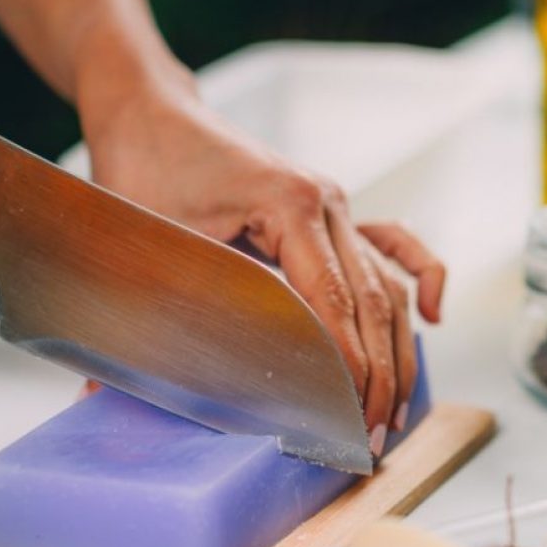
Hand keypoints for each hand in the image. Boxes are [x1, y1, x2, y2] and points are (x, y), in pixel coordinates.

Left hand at [81, 92, 444, 456]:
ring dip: (399, 349)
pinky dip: (421, 279)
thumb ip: (156, 308)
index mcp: (290, 204)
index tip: (350, 416)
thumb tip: (114, 386)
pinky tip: (432, 318)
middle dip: (379, 374)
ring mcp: (336, 206)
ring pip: (390, 285)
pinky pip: (393, 247)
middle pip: (374, 300)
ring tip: (397, 408)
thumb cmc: (144, 167)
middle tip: (373, 435)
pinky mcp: (332, 213)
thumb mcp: (151, 238)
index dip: (348, 365)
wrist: (150, 111)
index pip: (335, 300)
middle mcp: (328, 204)